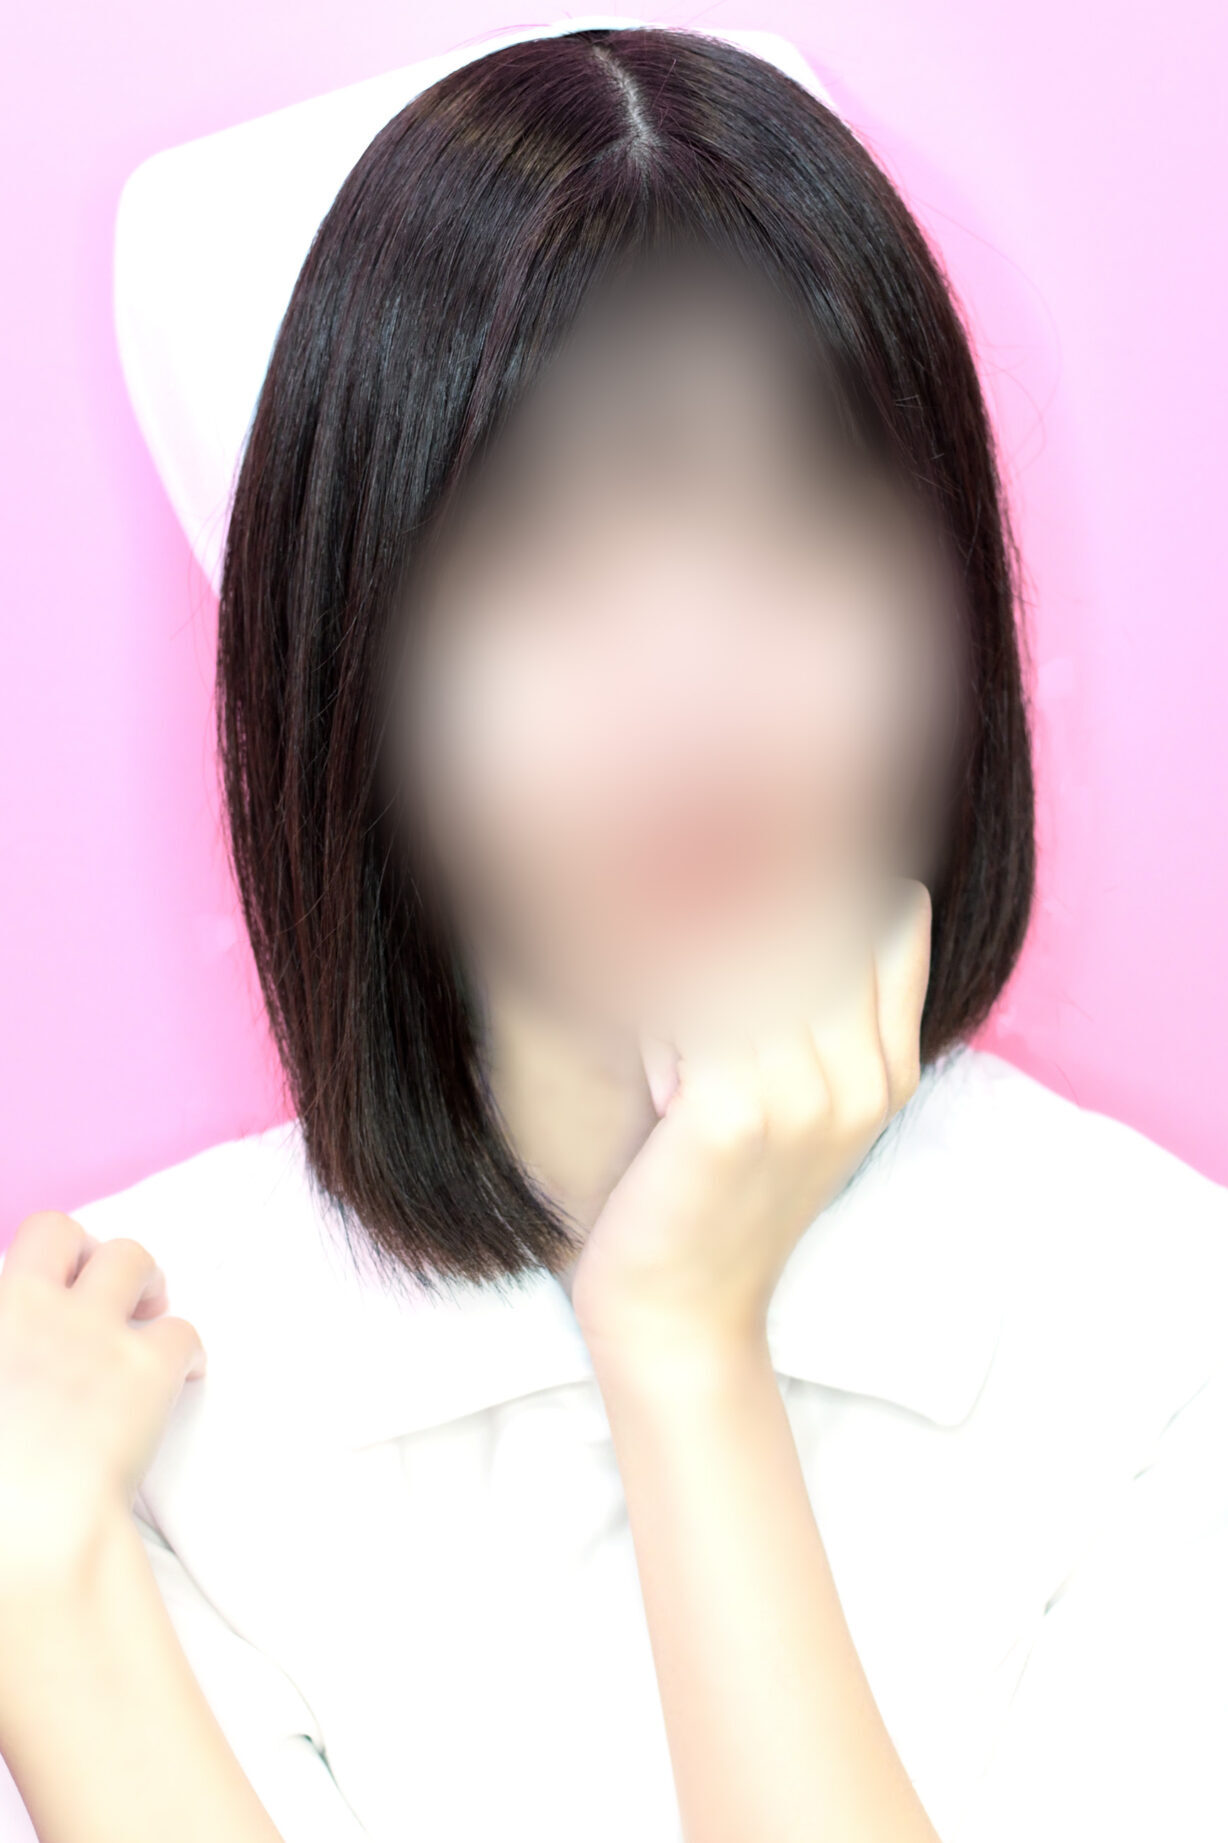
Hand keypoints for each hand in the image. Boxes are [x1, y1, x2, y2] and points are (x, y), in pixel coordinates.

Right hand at [0, 1212, 206, 1600]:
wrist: (21, 1538)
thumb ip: (10, 1370)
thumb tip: (27, 1378)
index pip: (3, 1260)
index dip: (25, 1282)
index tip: (35, 1304)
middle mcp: (24, 1308)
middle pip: (54, 1229)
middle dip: (78, 1250)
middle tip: (92, 1291)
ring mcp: (88, 1332)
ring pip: (130, 1255)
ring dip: (140, 1280)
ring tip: (145, 1313)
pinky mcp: (148, 1368)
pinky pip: (185, 1330)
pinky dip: (187, 1352)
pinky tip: (181, 1378)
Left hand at [569, 871, 932, 1360]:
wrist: (682, 1308)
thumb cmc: (720, 1189)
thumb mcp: (798, 1101)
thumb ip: (819, 1013)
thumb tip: (787, 893)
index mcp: (889, 1070)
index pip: (892, 918)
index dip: (827, 894)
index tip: (767, 921)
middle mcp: (860, 1078)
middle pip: (815, 924)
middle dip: (745, 937)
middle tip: (702, 1001)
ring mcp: (803, 1093)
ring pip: (744, 959)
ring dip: (691, 988)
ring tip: (681, 1063)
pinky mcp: (735, 1109)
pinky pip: (690, 1005)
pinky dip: (660, 1029)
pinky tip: (663, 1087)